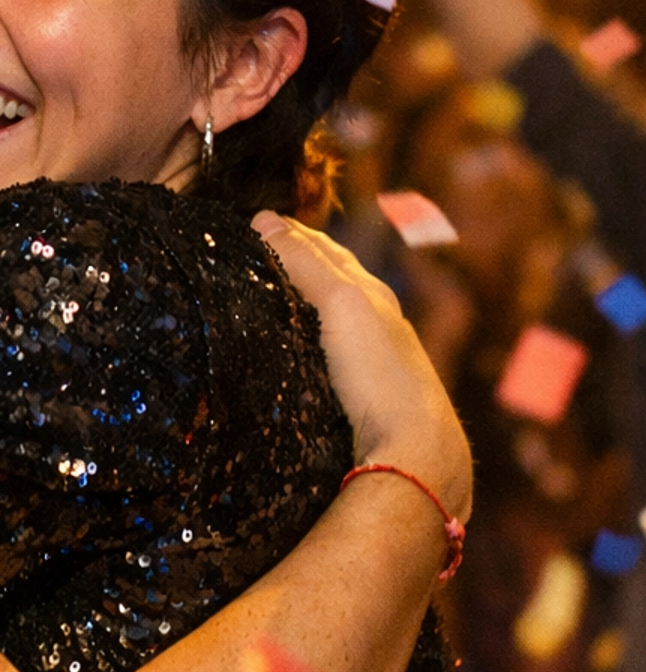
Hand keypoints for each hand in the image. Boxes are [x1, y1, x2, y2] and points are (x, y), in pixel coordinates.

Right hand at [253, 215, 471, 520]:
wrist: (415, 452)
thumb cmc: (381, 373)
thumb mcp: (341, 304)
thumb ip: (306, 263)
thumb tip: (265, 219)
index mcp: (374, 296)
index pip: (327, 252)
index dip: (293, 235)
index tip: (257, 223)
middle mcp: (376, 324)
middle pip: (331, 281)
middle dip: (298, 261)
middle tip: (256, 246)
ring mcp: (369, 363)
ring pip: (329, 318)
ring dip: (301, 299)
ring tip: (266, 291)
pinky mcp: (358, 399)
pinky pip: (325, 353)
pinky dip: (305, 336)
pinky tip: (291, 347)